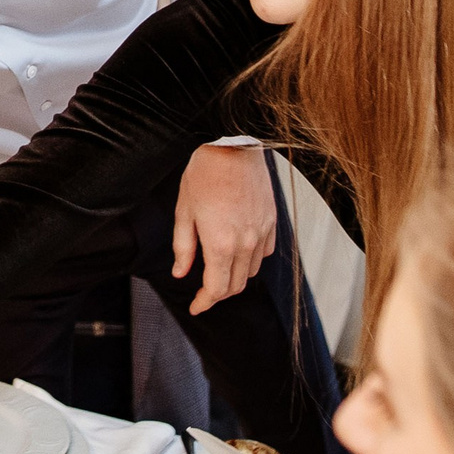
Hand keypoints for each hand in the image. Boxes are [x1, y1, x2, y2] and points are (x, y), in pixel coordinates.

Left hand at [168, 144, 274, 312]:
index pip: (216, 289)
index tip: (195, 306)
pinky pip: (265, 253)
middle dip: (218, 294)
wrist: (233, 146)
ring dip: (235, 279)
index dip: (204, 303)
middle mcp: (245, 244)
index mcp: (220, 244)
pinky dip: (251, 261)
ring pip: (252, 272)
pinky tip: (238, 253)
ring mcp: (261, 233)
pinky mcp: (271, 222)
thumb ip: (183, 247)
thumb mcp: (184, 211)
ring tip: (219, 273)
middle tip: (203, 293)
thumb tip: (181, 272)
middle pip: (235, 286)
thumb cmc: (205, 174)